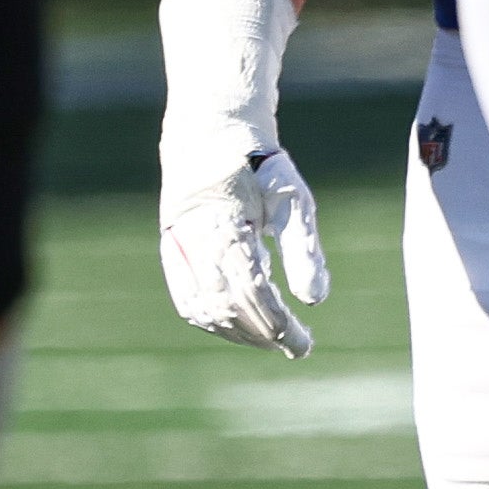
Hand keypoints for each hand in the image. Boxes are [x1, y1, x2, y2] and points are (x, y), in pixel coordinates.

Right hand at [157, 0, 326, 356]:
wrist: (211, 141)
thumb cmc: (261, 169)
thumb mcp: (294, 201)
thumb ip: (305, 250)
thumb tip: (316, 300)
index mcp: (225, 225)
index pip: (252, 289)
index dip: (278, 322)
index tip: (304, 342)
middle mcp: (194, 241)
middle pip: (228, 305)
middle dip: (264, 332)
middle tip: (299, 346)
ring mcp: (177, 249)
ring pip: (204, 309)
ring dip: (241, 333)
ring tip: (277, 343)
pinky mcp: (173, 255)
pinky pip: (188, 301)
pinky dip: (216, 322)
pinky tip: (246, 330)